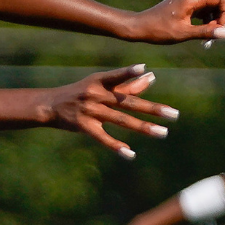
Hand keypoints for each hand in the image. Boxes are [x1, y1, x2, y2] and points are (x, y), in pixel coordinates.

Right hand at [44, 65, 177, 158]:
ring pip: (121, 120)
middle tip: (174, 115)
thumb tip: (150, 76)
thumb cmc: (79, 92)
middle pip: (128, 102)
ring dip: (143, 127)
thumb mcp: (98, 85)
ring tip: (162, 133)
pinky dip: (116, 146)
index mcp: (100, 81)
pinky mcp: (83, 126)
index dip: (128, 73)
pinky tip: (130, 153)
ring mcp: (90, 111)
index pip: (116, 77)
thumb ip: (125, 84)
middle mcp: (95, 95)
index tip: (144, 70)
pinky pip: (102, 138)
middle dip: (152, 109)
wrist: (49, 105)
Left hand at [127, 0, 224, 43]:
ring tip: (206, 37)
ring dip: (213, 21)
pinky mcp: (184, 4)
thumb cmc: (158, 30)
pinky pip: (202, 10)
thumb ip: (207, 32)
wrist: (138, 27)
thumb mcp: (184, 33)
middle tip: (214, 35)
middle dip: (220, 18)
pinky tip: (199, 33)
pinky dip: (205, 20)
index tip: (219, 29)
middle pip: (218, 1)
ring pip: (210, 6)